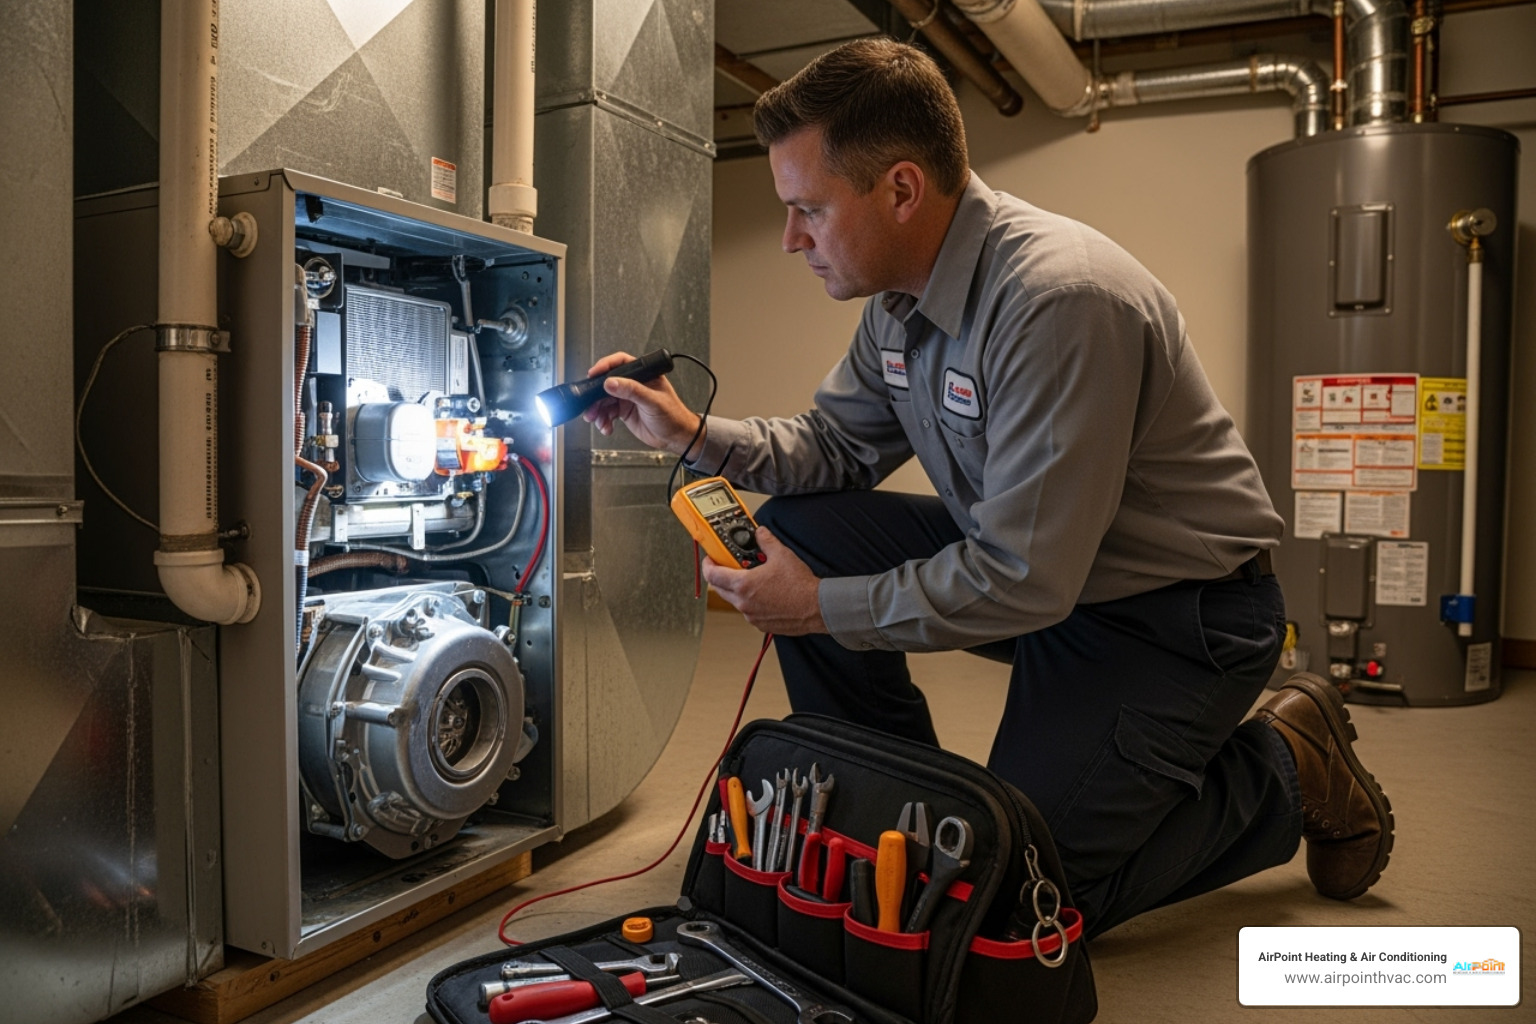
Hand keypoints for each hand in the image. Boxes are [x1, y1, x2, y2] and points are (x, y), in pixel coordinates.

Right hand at [580, 351, 700, 455]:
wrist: (677, 437)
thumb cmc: (674, 415)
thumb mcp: (653, 401)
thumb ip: (632, 391)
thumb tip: (611, 382)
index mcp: (643, 374)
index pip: (620, 363)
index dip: (605, 366)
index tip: (594, 374)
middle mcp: (634, 384)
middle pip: (607, 384)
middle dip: (596, 395)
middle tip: (590, 406)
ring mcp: (628, 397)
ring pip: (604, 400)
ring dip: (598, 410)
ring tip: (598, 420)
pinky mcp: (624, 411)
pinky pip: (607, 413)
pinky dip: (603, 420)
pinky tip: (606, 427)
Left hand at [701, 527, 827, 635]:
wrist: (816, 607)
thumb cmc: (800, 587)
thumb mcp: (782, 555)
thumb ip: (766, 541)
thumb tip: (760, 533)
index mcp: (743, 585)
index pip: (713, 575)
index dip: (708, 564)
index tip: (710, 559)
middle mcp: (744, 603)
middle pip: (720, 588)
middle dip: (721, 576)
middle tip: (729, 566)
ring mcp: (751, 615)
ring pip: (735, 600)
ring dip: (737, 589)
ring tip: (752, 578)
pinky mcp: (761, 624)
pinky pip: (748, 611)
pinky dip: (750, 601)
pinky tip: (764, 592)